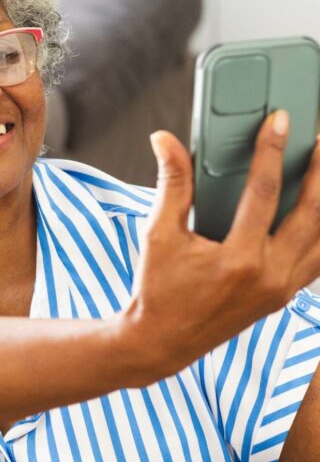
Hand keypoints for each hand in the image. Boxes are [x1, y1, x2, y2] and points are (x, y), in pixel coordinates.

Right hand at [124, 111, 319, 378]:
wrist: (162, 341)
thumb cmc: (156, 289)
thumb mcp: (157, 235)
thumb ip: (171, 184)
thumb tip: (165, 141)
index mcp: (238, 259)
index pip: (264, 192)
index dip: (271, 150)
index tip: (279, 121)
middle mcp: (269, 275)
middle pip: (312, 210)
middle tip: (319, 138)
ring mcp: (282, 288)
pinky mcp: (285, 295)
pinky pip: (318, 258)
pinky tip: (317, 208)